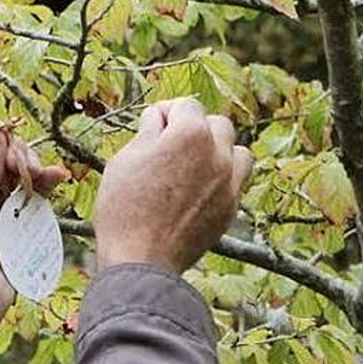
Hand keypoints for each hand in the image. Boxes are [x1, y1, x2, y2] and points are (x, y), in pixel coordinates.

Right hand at [94, 98, 252, 274]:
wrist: (142, 258)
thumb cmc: (125, 207)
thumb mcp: (124, 160)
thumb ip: (147, 132)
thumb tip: (158, 118)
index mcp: (190, 134)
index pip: (185, 105)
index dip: (164, 112)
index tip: (151, 124)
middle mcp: (218, 153)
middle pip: (216, 124)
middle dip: (194, 128)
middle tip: (169, 144)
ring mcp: (229, 182)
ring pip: (237, 149)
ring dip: (218, 150)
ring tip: (193, 163)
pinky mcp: (232, 207)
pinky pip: (238, 180)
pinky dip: (224, 176)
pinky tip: (201, 186)